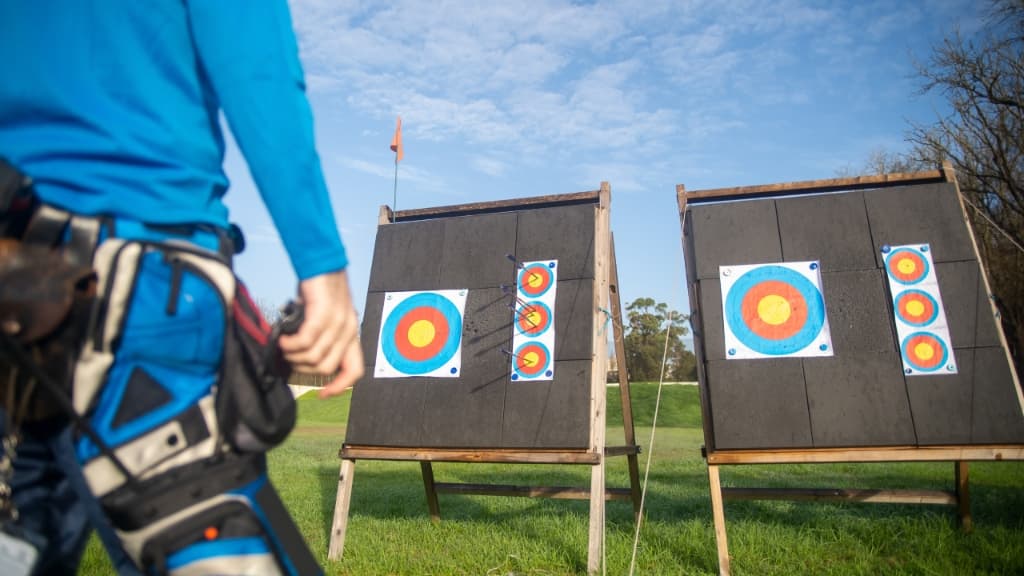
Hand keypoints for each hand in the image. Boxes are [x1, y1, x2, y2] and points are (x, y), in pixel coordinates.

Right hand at [278, 270, 363, 397]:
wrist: (321, 262)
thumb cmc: (319, 290)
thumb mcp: (324, 317)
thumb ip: (319, 337)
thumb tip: (299, 357)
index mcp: (351, 334)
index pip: (354, 371)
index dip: (339, 387)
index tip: (321, 394)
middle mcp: (348, 331)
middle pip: (326, 368)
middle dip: (304, 368)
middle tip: (290, 357)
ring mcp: (338, 322)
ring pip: (314, 357)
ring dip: (294, 356)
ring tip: (285, 345)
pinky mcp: (323, 313)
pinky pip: (305, 341)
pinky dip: (291, 344)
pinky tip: (283, 338)